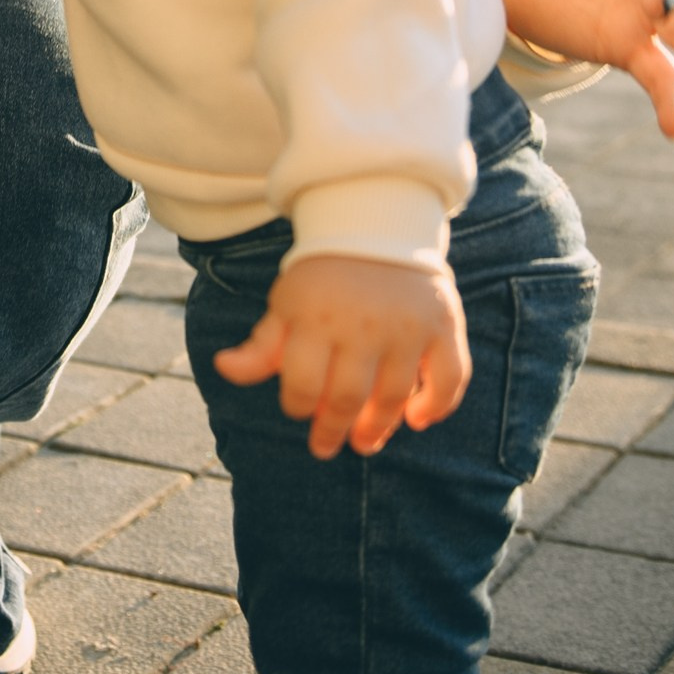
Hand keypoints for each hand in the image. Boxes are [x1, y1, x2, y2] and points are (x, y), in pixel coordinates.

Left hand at [214, 255, 470, 458]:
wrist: (374, 227)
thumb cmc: (322, 279)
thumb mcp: (286, 305)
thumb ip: (261, 345)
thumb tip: (222, 368)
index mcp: (316, 319)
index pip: (303, 384)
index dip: (298, 407)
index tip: (299, 413)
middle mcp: (362, 325)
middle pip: (348, 397)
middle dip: (334, 429)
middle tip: (328, 446)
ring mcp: (406, 327)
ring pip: (395, 396)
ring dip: (379, 428)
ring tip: (365, 442)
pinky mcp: (442, 325)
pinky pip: (450, 377)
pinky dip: (438, 405)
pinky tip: (418, 420)